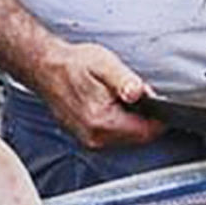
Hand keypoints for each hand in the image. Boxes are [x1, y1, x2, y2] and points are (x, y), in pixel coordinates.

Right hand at [35, 40, 163, 148]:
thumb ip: (125, 80)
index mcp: (102, 121)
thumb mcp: (105, 64)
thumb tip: (138, 93)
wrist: (47, 68)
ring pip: (129, 138)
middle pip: (139, 137)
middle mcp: (95, 137)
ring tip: (121, 97)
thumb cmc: (75, 65)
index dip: (158, 116)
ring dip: (133, 120)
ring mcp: (90, 140)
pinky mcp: (87, 138)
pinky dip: (121, 122)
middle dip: (145, 117)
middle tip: (135, 93)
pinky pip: (115, 136)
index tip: (154, 98)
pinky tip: (112, 105)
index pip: (146, 132)